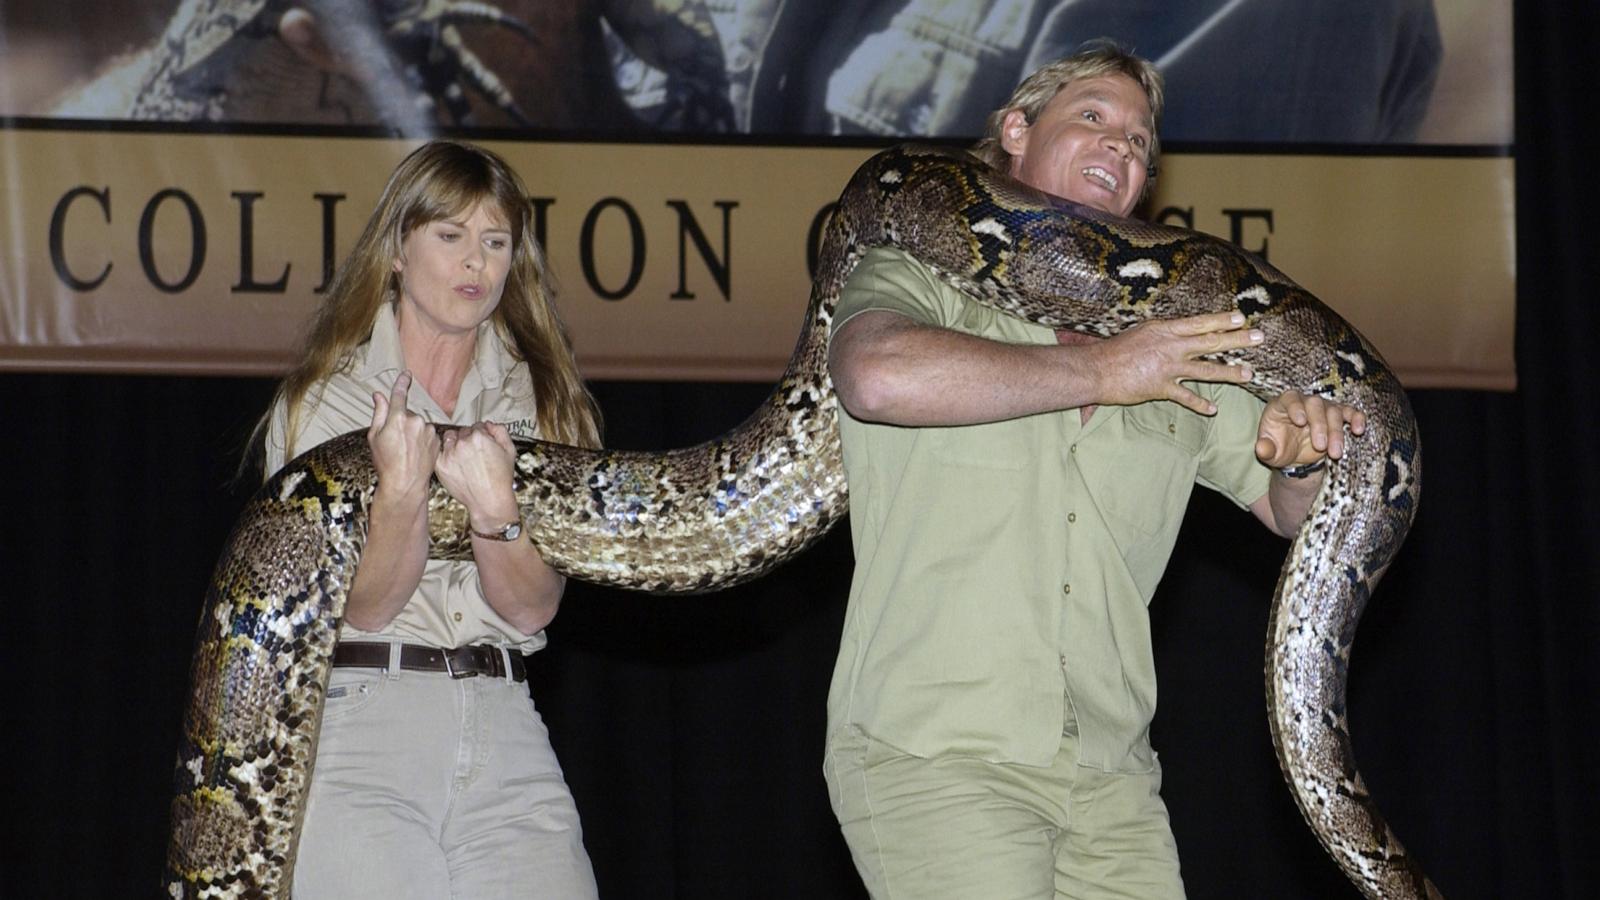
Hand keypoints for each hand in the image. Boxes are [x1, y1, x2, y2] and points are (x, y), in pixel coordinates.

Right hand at [368, 371, 438, 495]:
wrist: (405, 483)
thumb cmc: (386, 462)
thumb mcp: (375, 437)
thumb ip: (379, 413)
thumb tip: (379, 395)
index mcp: (397, 418)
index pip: (399, 394)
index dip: (402, 383)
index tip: (406, 374)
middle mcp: (416, 421)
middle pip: (408, 414)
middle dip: (402, 422)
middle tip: (395, 441)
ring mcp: (429, 430)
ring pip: (419, 425)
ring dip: (413, 432)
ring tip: (406, 450)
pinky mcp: (437, 440)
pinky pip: (428, 434)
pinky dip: (423, 440)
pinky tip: (416, 453)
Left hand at [434, 421, 518, 529]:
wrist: (489, 500)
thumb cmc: (500, 478)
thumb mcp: (510, 450)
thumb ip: (500, 431)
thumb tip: (489, 424)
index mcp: (479, 437)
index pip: (476, 426)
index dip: (481, 434)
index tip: (482, 444)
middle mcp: (462, 443)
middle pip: (462, 431)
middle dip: (467, 439)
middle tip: (473, 453)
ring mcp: (450, 454)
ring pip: (449, 439)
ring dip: (454, 444)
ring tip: (463, 457)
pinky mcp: (441, 465)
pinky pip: (439, 452)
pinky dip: (445, 455)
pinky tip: (455, 463)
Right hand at [1081, 311, 1261, 414]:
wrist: (1096, 369)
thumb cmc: (1115, 350)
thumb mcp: (1142, 332)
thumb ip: (1164, 333)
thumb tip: (1181, 332)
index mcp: (1166, 330)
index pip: (1201, 323)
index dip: (1223, 320)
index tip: (1242, 319)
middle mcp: (1171, 347)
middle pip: (1212, 342)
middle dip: (1238, 340)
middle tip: (1259, 338)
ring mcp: (1168, 368)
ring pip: (1206, 370)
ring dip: (1230, 373)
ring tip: (1248, 375)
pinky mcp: (1160, 388)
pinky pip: (1186, 397)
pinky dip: (1200, 404)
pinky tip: (1213, 409)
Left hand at [1254, 391, 1366, 469]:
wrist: (1296, 454)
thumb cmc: (1280, 448)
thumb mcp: (1269, 452)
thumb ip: (1265, 449)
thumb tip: (1261, 449)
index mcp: (1283, 405)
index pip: (1290, 399)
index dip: (1296, 407)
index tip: (1300, 421)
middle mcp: (1304, 402)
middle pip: (1315, 404)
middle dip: (1319, 425)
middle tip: (1320, 446)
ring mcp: (1323, 408)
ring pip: (1334, 411)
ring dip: (1336, 432)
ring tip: (1335, 454)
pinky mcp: (1338, 416)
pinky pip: (1350, 412)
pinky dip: (1356, 418)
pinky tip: (1358, 430)